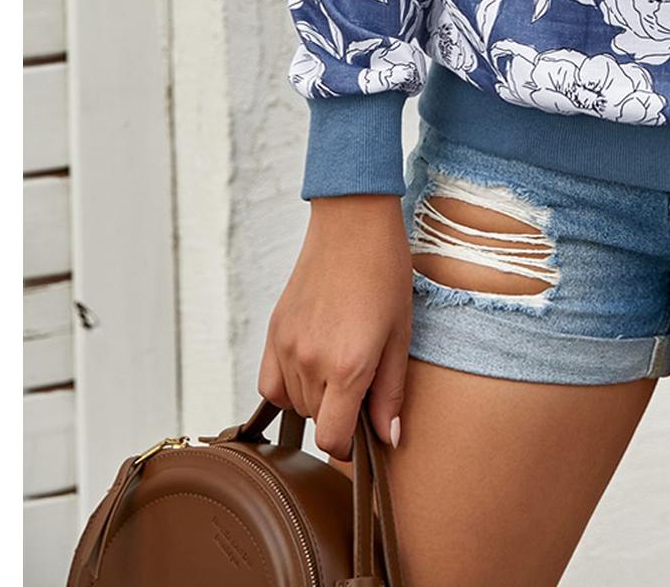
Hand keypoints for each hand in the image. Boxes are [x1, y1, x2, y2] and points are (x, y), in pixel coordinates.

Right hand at [258, 194, 413, 460]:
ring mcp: (286, 346)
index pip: (332, 439)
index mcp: (348, 366)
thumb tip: (388, 438)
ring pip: (293, 403)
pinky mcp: (273, 331)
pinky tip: (310, 365)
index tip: (360, 434)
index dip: (348, 447)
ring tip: (339, 363)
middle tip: (360, 381)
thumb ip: (391, 393)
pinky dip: (286, 386)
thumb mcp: (400, 335)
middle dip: (337, 413)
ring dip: (314, 398)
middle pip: (314, 421)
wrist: (353, 222)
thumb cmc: (385, 272)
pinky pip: (269, 383)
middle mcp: (310, 361)